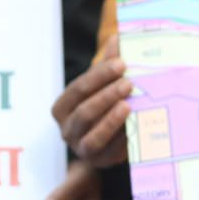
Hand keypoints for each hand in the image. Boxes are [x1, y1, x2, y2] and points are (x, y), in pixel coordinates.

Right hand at [52, 36, 130, 167]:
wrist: (107, 142)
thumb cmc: (102, 107)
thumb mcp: (103, 86)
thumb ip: (109, 65)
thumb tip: (119, 37)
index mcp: (62, 108)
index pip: (78, 88)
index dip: (100, 76)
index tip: (121, 64)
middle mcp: (67, 130)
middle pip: (84, 112)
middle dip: (107, 96)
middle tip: (129, 83)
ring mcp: (81, 149)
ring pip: (94, 135)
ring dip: (112, 120)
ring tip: (129, 104)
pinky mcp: (99, 162)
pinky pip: (110, 151)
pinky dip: (123, 137)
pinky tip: (136, 124)